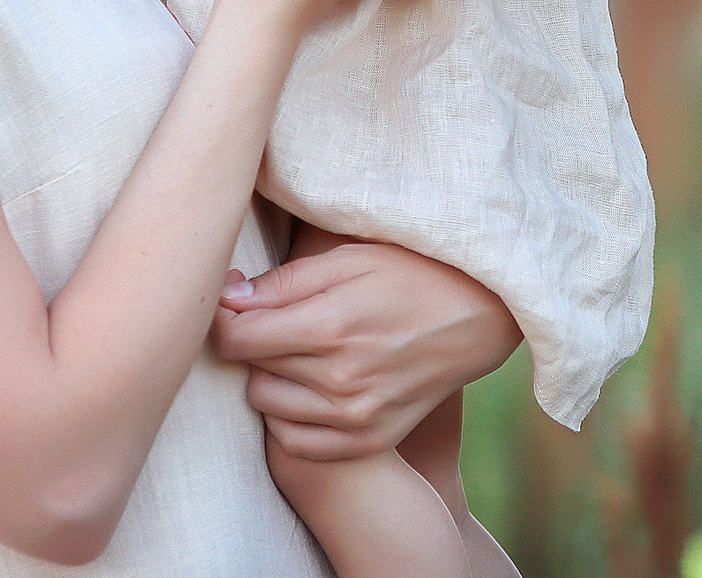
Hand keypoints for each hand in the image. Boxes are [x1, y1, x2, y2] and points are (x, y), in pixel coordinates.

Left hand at [212, 241, 519, 460]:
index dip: (223, 318)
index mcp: (329, 327)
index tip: (233, 303)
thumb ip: (284, 282)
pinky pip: (297, 443)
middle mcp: (339, 380)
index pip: (235, 339)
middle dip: (252, 345)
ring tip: (296, 353)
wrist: (478, 314)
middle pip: (249, 373)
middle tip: (274, 322)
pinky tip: (306, 390)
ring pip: (268, 408)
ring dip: (270, 380)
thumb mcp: (348, 258)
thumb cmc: (410, 273)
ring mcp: (356, 417)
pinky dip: (289, 419)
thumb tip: (227, 297)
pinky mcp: (369, 439)